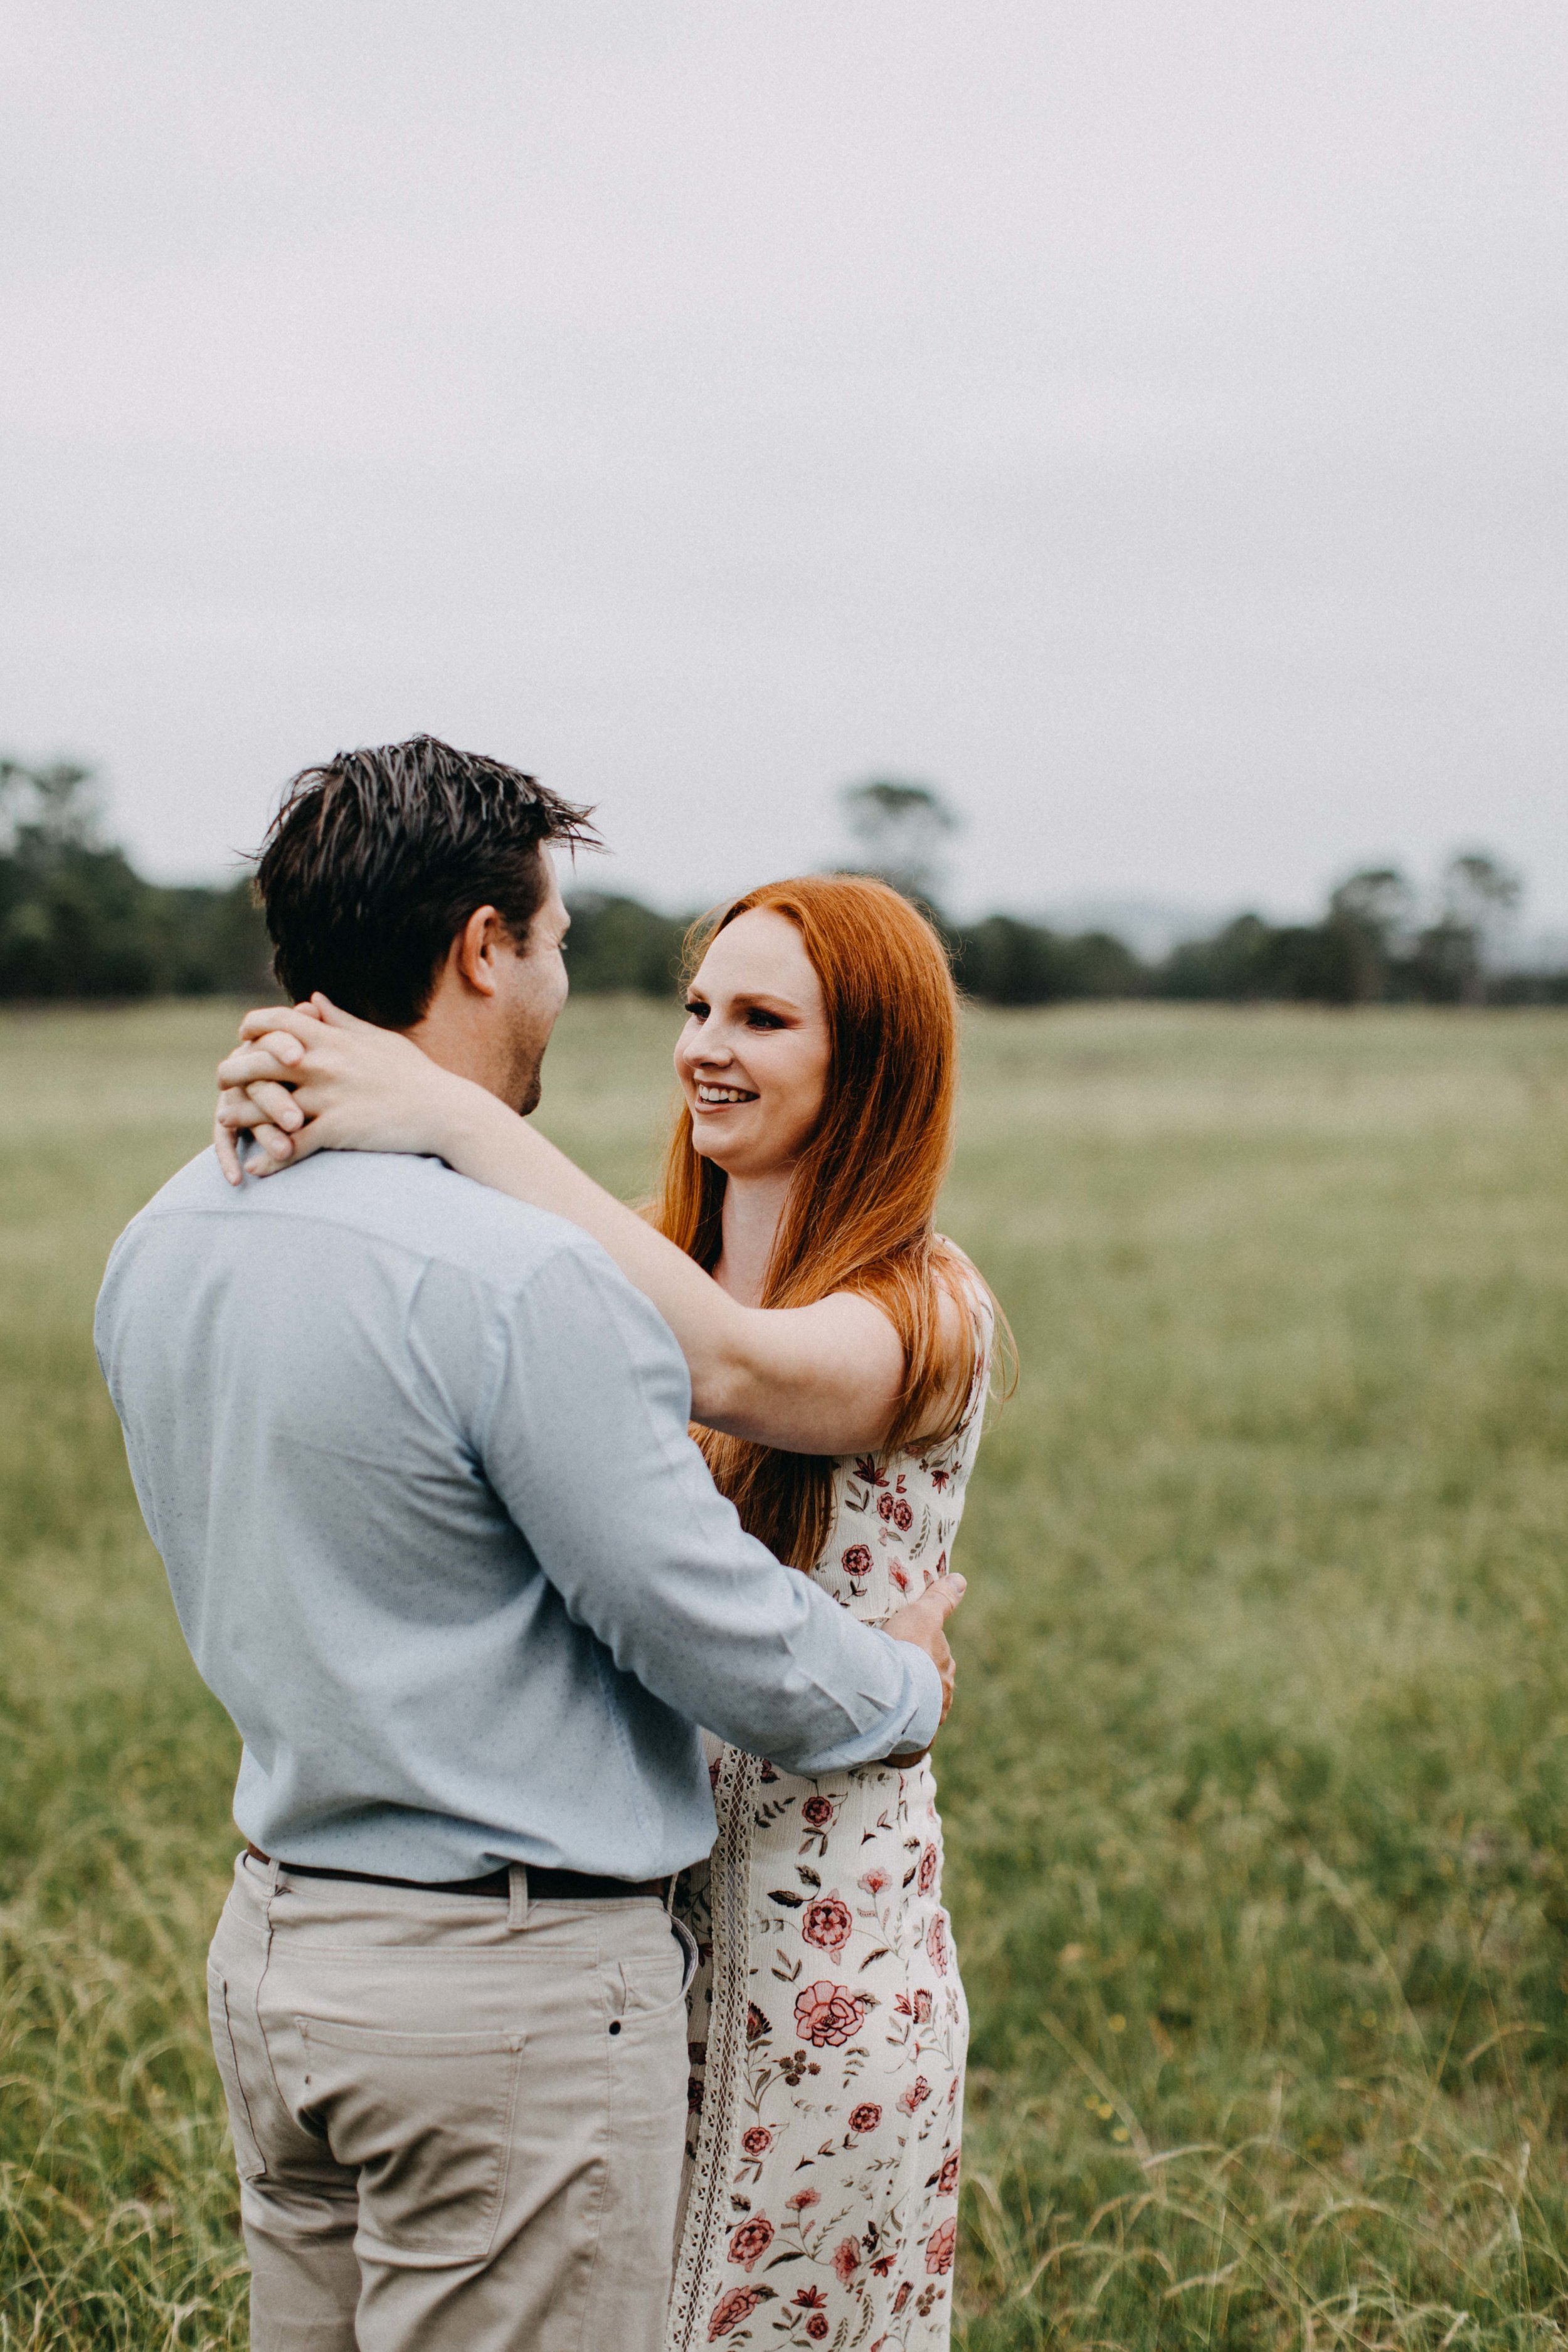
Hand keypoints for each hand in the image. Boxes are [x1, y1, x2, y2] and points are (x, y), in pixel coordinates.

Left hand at [212, 995, 472, 1185]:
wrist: (445, 1111)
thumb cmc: (414, 1074)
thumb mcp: (378, 1038)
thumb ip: (341, 1019)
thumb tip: (314, 998)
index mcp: (333, 1039)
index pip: (277, 1020)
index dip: (253, 1026)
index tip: (243, 1037)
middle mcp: (324, 1064)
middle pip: (258, 1060)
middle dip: (233, 1070)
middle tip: (223, 1082)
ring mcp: (328, 1097)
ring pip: (265, 1106)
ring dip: (240, 1115)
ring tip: (225, 1122)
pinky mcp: (337, 1129)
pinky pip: (291, 1146)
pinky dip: (270, 1159)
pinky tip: (256, 1168)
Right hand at [881, 1572, 965, 1761]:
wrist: (894, 1698)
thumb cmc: (907, 1651)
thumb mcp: (921, 1615)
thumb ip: (939, 1599)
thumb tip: (960, 1580)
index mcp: (945, 1667)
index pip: (936, 1656)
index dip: (921, 1650)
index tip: (906, 1649)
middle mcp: (942, 1693)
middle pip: (931, 1683)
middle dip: (918, 1679)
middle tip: (894, 1673)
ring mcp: (930, 1717)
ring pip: (920, 1707)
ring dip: (909, 1702)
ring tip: (887, 1699)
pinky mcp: (914, 1738)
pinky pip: (907, 1729)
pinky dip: (900, 1724)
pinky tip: (886, 1721)